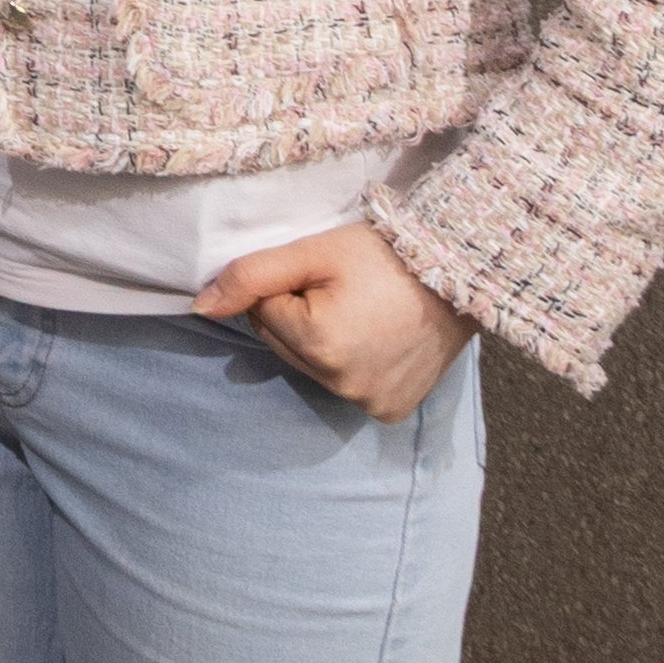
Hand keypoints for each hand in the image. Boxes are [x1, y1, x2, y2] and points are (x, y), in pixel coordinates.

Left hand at [200, 223, 475, 420]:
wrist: (462, 276)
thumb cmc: (386, 256)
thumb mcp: (313, 252)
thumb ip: (251, 276)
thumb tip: (201, 307)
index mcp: (318, 345)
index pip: (262, 314)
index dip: (284, 288)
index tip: (322, 275)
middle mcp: (342, 385)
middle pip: (284, 346)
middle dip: (298, 318)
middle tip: (343, 291)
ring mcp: (368, 403)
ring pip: (311, 367)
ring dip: (322, 343)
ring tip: (363, 313)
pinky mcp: (391, 411)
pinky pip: (346, 386)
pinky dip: (352, 366)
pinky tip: (377, 341)